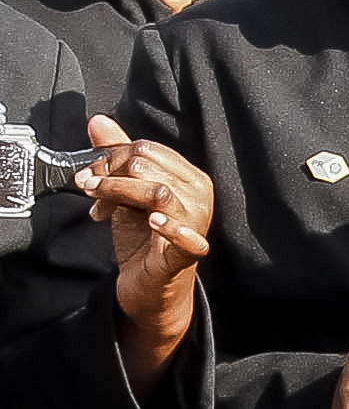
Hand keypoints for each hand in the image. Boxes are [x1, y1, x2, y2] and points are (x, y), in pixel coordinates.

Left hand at [77, 113, 212, 380]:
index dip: (110, 157)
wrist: (151, 287)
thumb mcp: (126, 193)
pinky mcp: (187, 255)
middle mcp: (199, 197)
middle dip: (109, 174)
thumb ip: (116, 156)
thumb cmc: (144, 240)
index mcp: (189, 178)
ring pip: (158, 191)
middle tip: (88, 190)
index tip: (88, 176)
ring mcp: (196, 225)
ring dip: (118, 193)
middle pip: (148, 165)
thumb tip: (98, 121)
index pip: (148, 149)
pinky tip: (153, 223)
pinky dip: (171, 228)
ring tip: (98, 205)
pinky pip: (188, 238)